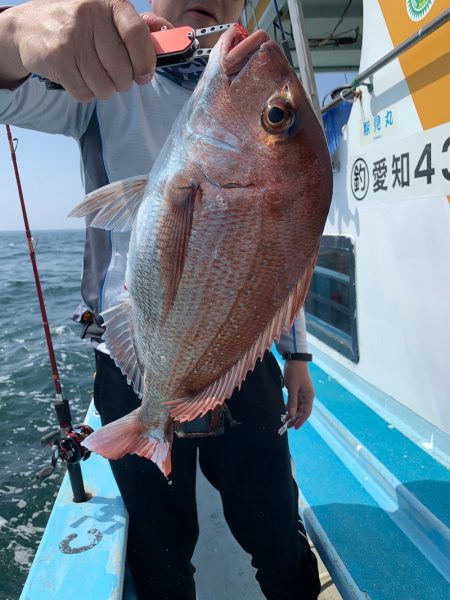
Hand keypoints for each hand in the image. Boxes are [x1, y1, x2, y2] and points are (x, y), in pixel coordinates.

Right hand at [9, 0, 172, 100]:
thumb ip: (138, 26)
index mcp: (109, 3)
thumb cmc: (79, 25)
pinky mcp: (56, 58)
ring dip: (103, 89)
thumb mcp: (107, 16)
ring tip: (93, 74)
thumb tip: (170, 34)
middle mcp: (89, 15)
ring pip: (104, 87)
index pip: (137, 35)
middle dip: (122, 82)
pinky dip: (85, 92)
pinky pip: (85, 93)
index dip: (145, 62)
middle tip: (114, 76)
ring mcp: (71, 37)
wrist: (29, 26)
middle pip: (122, 70)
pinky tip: (78, 76)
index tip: (145, 76)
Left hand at [284, 360, 314, 428]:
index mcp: (309, 396)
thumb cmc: (295, 373)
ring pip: (298, 406)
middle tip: (287, 426)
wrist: (295, 359)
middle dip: (295, 419)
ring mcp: (302, 392)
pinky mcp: (297, 389)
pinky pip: (295, 401)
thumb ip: (292, 402)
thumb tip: (292, 415)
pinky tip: (285, 409)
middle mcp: (307, 396)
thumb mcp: (292, 388)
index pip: (306, 412)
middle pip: (302, 411)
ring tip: (285, 420)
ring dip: (292, 413)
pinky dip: (291, 406)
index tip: (294, 427)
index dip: (301, 421)